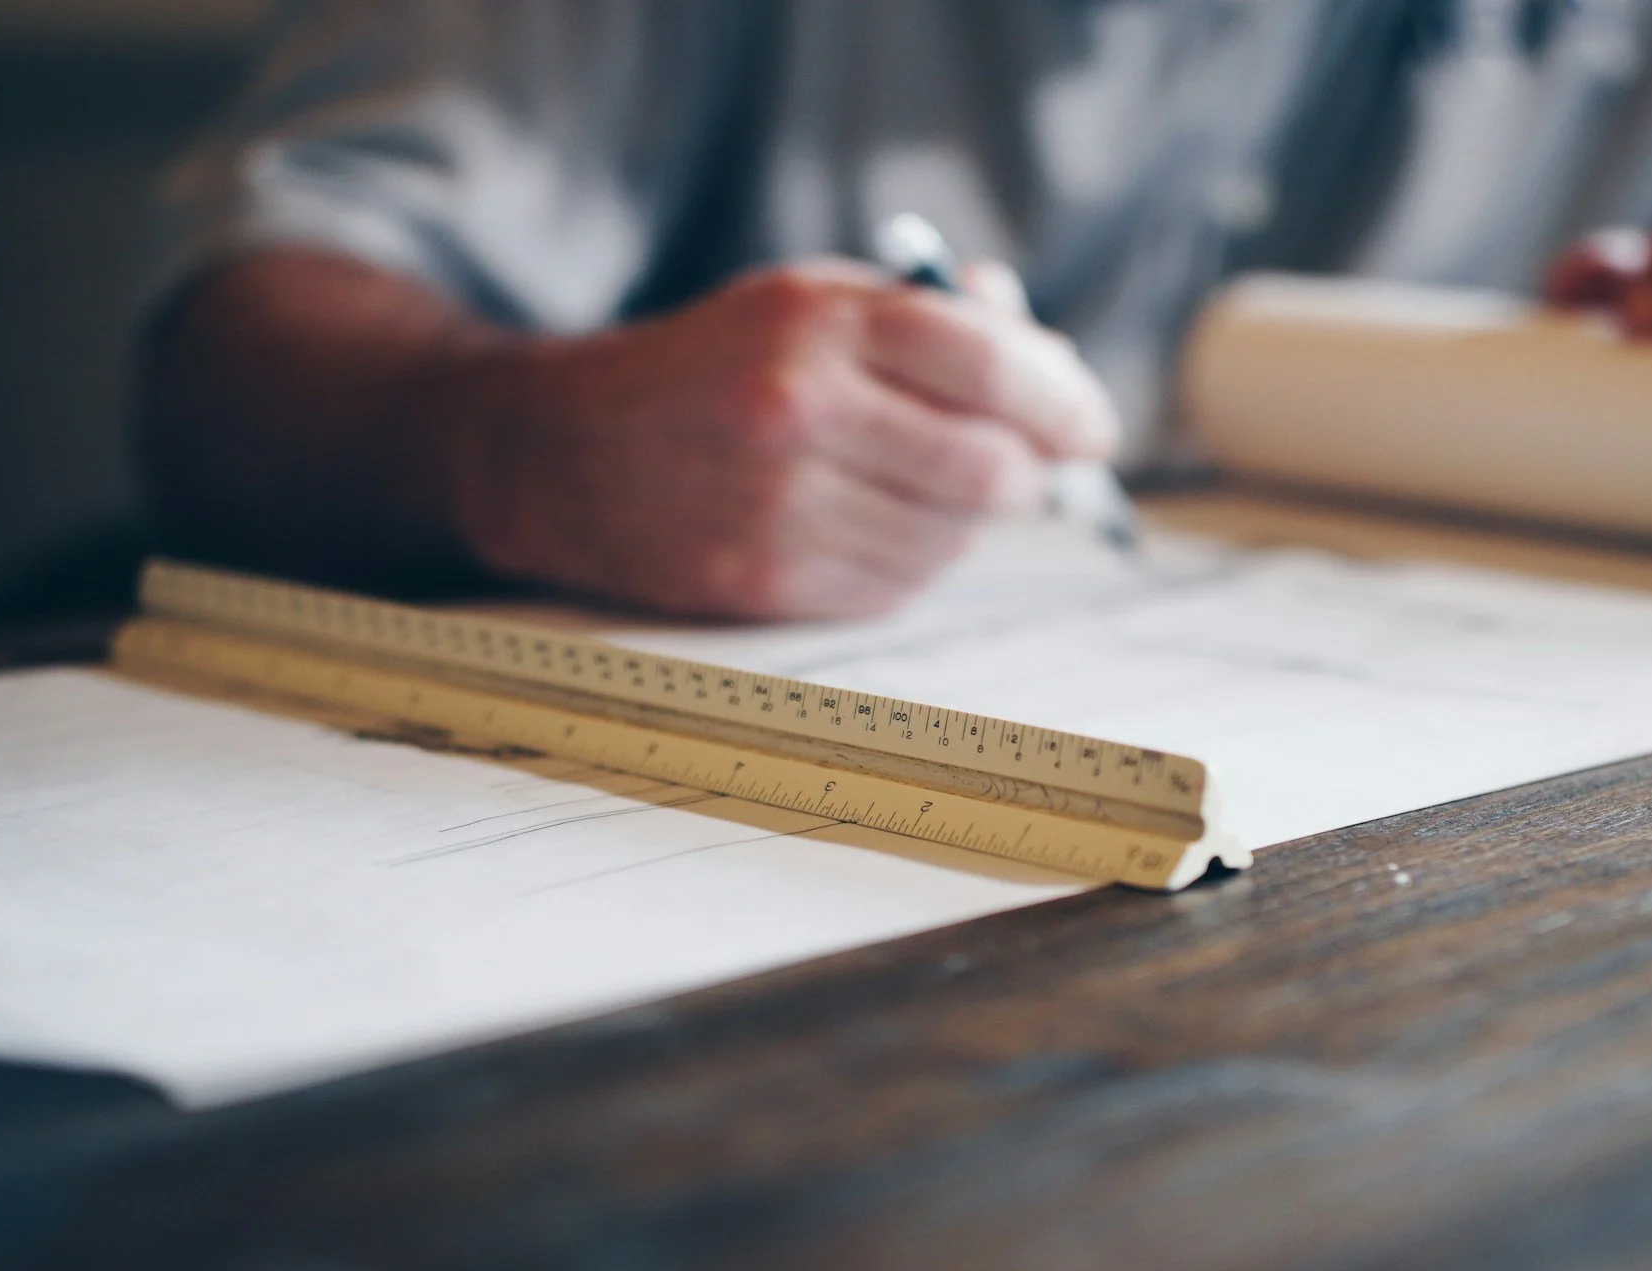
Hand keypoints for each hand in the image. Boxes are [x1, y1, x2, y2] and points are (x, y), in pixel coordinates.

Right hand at [441, 257, 1119, 619]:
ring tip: (922, 486)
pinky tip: (873, 526)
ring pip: (952, 538)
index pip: (992, 366)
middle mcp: (800, 413)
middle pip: (990, 468)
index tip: (1092, 427)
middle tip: (1027, 466)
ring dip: (966, 521)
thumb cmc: (708, 368)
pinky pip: (899, 587)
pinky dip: (913, 561)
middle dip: (1028, 472)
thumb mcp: (805, 301)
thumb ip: (928, 317)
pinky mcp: (767, 582)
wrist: (559, 451)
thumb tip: (1045, 352)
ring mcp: (782, 508)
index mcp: (817, 323)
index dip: (1065, 401)